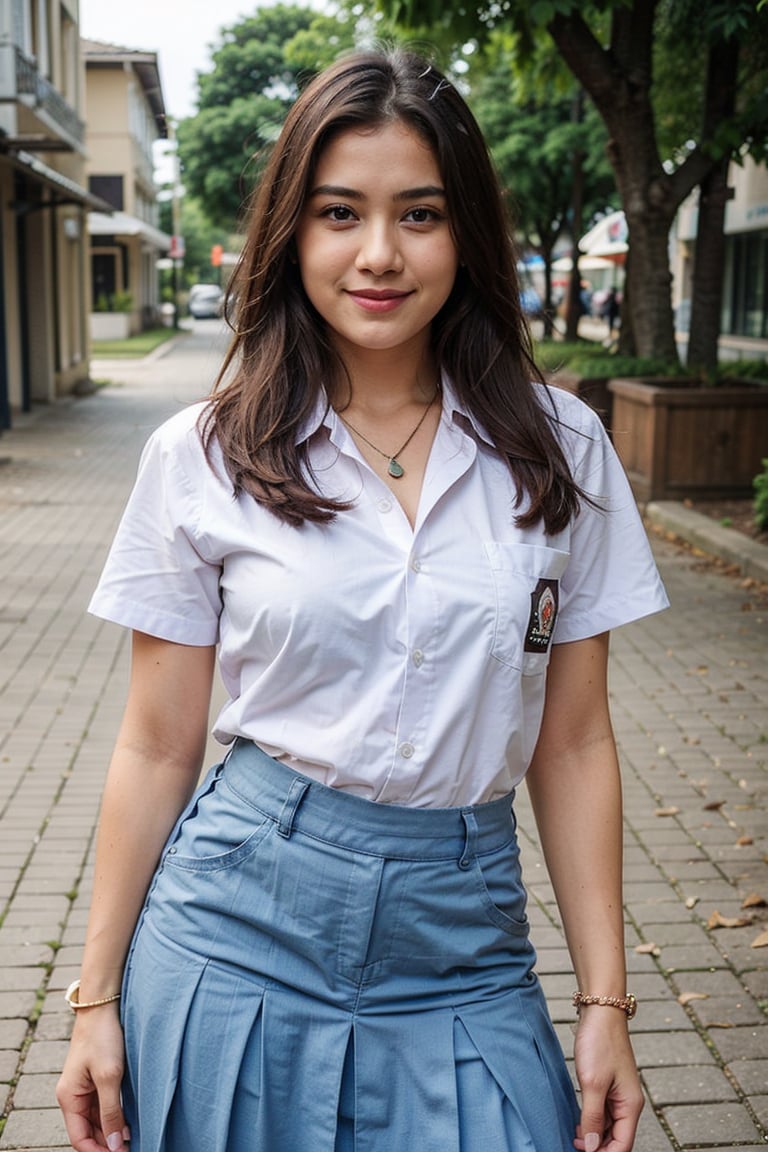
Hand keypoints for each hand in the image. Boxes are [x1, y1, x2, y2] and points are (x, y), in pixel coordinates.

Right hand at [56, 1007, 129, 1150]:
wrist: (104, 1006)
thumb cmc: (103, 1037)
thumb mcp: (109, 1076)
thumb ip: (111, 1111)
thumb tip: (113, 1144)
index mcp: (69, 1098)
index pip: (80, 1139)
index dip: (98, 1151)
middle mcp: (74, 1096)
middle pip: (89, 1132)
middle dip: (107, 1143)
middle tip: (132, 1147)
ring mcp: (85, 1088)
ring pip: (98, 1120)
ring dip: (113, 1130)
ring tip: (134, 1137)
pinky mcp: (97, 1079)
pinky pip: (104, 1106)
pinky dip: (115, 1115)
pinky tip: (130, 1121)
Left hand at [572, 1007, 643, 1151]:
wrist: (600, 1011)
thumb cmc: (600, 1043)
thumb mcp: (592, 1083)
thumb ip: (593, 1117)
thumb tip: (593, 1147)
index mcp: (630, 1106)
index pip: (623, 1145)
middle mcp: (628, 1103)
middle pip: (617, 1138)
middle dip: (598, 1146)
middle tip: (574, 1145)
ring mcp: (618, 1093)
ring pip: (609, 1126)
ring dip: (594, 1134)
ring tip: (574, 1135)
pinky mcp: (608, 1084)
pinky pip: (603, 1111)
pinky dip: (592, 1120)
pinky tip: (578, 1120)